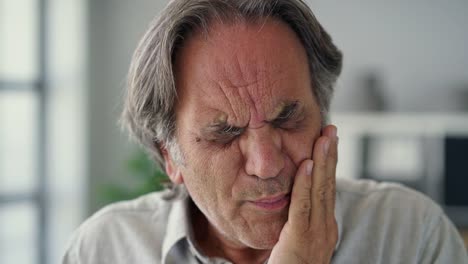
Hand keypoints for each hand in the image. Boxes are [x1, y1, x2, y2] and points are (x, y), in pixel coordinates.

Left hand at [268, 125, 337, 263]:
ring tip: (325, 137)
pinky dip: (305, 184)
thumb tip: (293, 197)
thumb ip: (297, 219)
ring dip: (323, 161)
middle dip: (331, 155)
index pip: (327, 189)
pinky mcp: (300, 241)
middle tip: (332, 129)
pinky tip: (307, 164)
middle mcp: (325, 229)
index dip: (329, 164)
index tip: (328, 140)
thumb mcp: (295, 239)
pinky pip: (302, 207)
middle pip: (328, 185)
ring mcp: (316, 235)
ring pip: (320, 191)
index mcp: (324, 227)